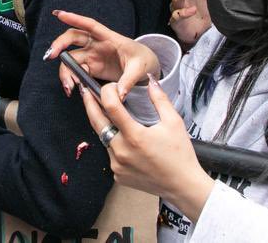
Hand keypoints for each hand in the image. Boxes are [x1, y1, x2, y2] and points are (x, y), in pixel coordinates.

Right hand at [47, 10, 159, 98]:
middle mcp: (96, 44)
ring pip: (71, 58)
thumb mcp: (140, 69)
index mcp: (109, 38)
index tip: (59, 14)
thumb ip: (128, 81)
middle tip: (51, 55)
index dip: (75, 19)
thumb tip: (118, 95)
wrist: (145, 68)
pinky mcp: (91, 68)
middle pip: (73, 38)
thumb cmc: (143, 61)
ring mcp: (92, 56)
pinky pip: (76, 71)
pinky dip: (71, 80)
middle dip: (59, 44)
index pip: (90, 25)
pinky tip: (73, 89)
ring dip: (65, 71)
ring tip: (68, 87)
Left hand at [79, 77, 212, 221]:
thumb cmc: (180, 155)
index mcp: (134, 136)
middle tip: (85, 92)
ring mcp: (117, 165)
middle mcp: (121, 151)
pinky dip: (114, 144)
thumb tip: (151, 81)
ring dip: (105, 126)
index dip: (107, 92)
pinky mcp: (118, 174)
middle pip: (96, 122)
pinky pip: (110, 154)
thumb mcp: (174, 123)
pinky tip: (124, 140)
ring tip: (107, 114)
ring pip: (104, 138)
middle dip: (89, 104)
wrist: (183, 186)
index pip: (110, 107)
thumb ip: (159, 99)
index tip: (109, 87)